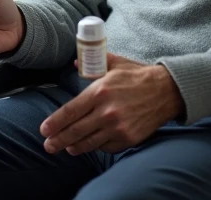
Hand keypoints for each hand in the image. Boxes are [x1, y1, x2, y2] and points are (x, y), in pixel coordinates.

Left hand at [40, 54, 183, 155]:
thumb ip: (94, 63)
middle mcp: (106, 112)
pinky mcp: (128, 138)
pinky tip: (88, 146)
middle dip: (58, 140)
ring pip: (89, 142)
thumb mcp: (114, 64)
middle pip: (75, 131)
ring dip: (74, 147)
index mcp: (99, 92)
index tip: (44, 130)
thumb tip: (76, 62)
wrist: (166, 91)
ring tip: (65, 148)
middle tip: (48, 146)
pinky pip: (106, 147)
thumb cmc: (137, 76)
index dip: (54, 123)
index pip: (70, 112)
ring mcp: (118, 127)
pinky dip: (96, 147)